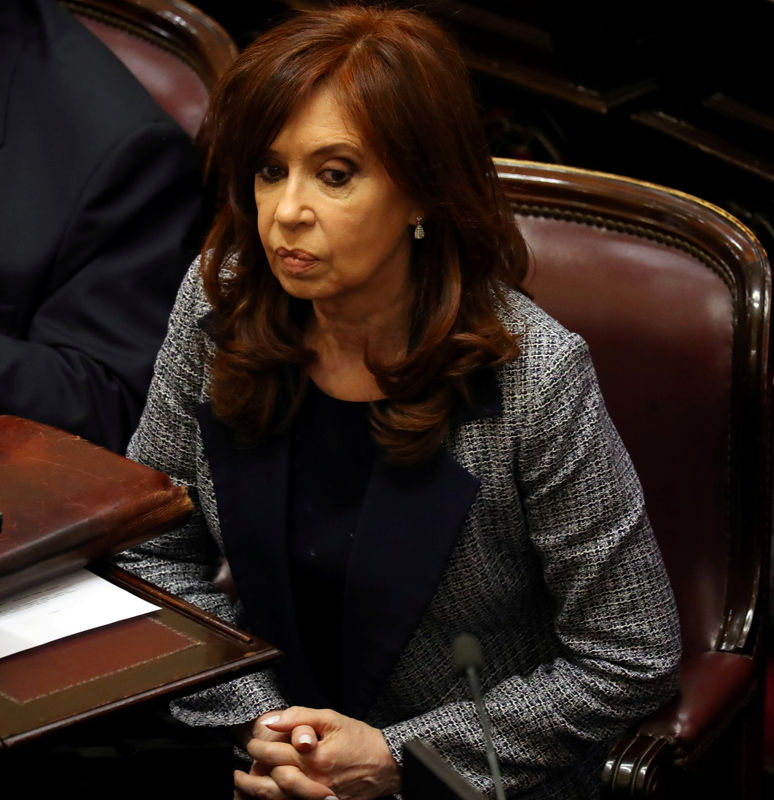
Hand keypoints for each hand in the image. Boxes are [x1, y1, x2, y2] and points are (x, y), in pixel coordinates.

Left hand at [251, 706, 400, 799]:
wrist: (387, 765)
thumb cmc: (360, 739)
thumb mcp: (332, 719)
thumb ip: (299, 717)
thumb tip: (271, 720)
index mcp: (312, 758)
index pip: (273, 754)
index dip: (257, 747)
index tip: (250, 742)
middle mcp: (311, 783)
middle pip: (269, 785)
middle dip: (249, 778)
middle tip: (237, 773)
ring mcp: (316, 799)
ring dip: (257, 794)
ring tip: (243, 789)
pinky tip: (268, 796)